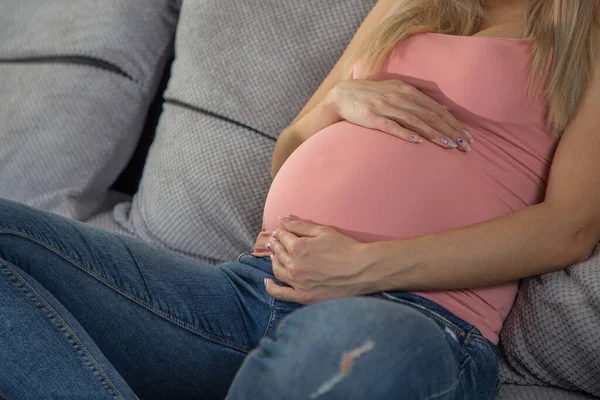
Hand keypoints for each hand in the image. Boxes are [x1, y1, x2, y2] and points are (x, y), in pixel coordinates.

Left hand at [264, 217, 374, 303]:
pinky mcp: (304, 296)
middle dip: (276, 245)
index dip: (282, 233)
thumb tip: (282, 220)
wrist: (363, 270)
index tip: (281, 231)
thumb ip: (300, 225)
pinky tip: (267, 281)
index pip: (283, 238)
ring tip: (274, 256)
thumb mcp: (323, 231)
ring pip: (278, 270)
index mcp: (298, 247)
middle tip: (275, 241)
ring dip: (274, 261)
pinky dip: (271, 287)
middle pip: (279, 253)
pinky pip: (281, 294)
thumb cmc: (346, 248)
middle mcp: (295, 265)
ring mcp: (298, 282)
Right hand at [325, 79, 473, 150]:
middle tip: (464, 144)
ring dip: (434, 133)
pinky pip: (391, 126)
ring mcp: (385, 107)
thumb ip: (415, 100)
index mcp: (407, 90)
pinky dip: (405, 133)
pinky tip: (417, 141)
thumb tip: (440, 111)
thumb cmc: (371, 95)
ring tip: (448, 144)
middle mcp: (399, 97)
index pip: (436, 108)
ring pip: (415, 121)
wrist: (341, 95)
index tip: (467, 135)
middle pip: (430, 115)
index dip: (453, 122)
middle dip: (450, 130)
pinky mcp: (372, 118)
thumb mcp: (395, 91)